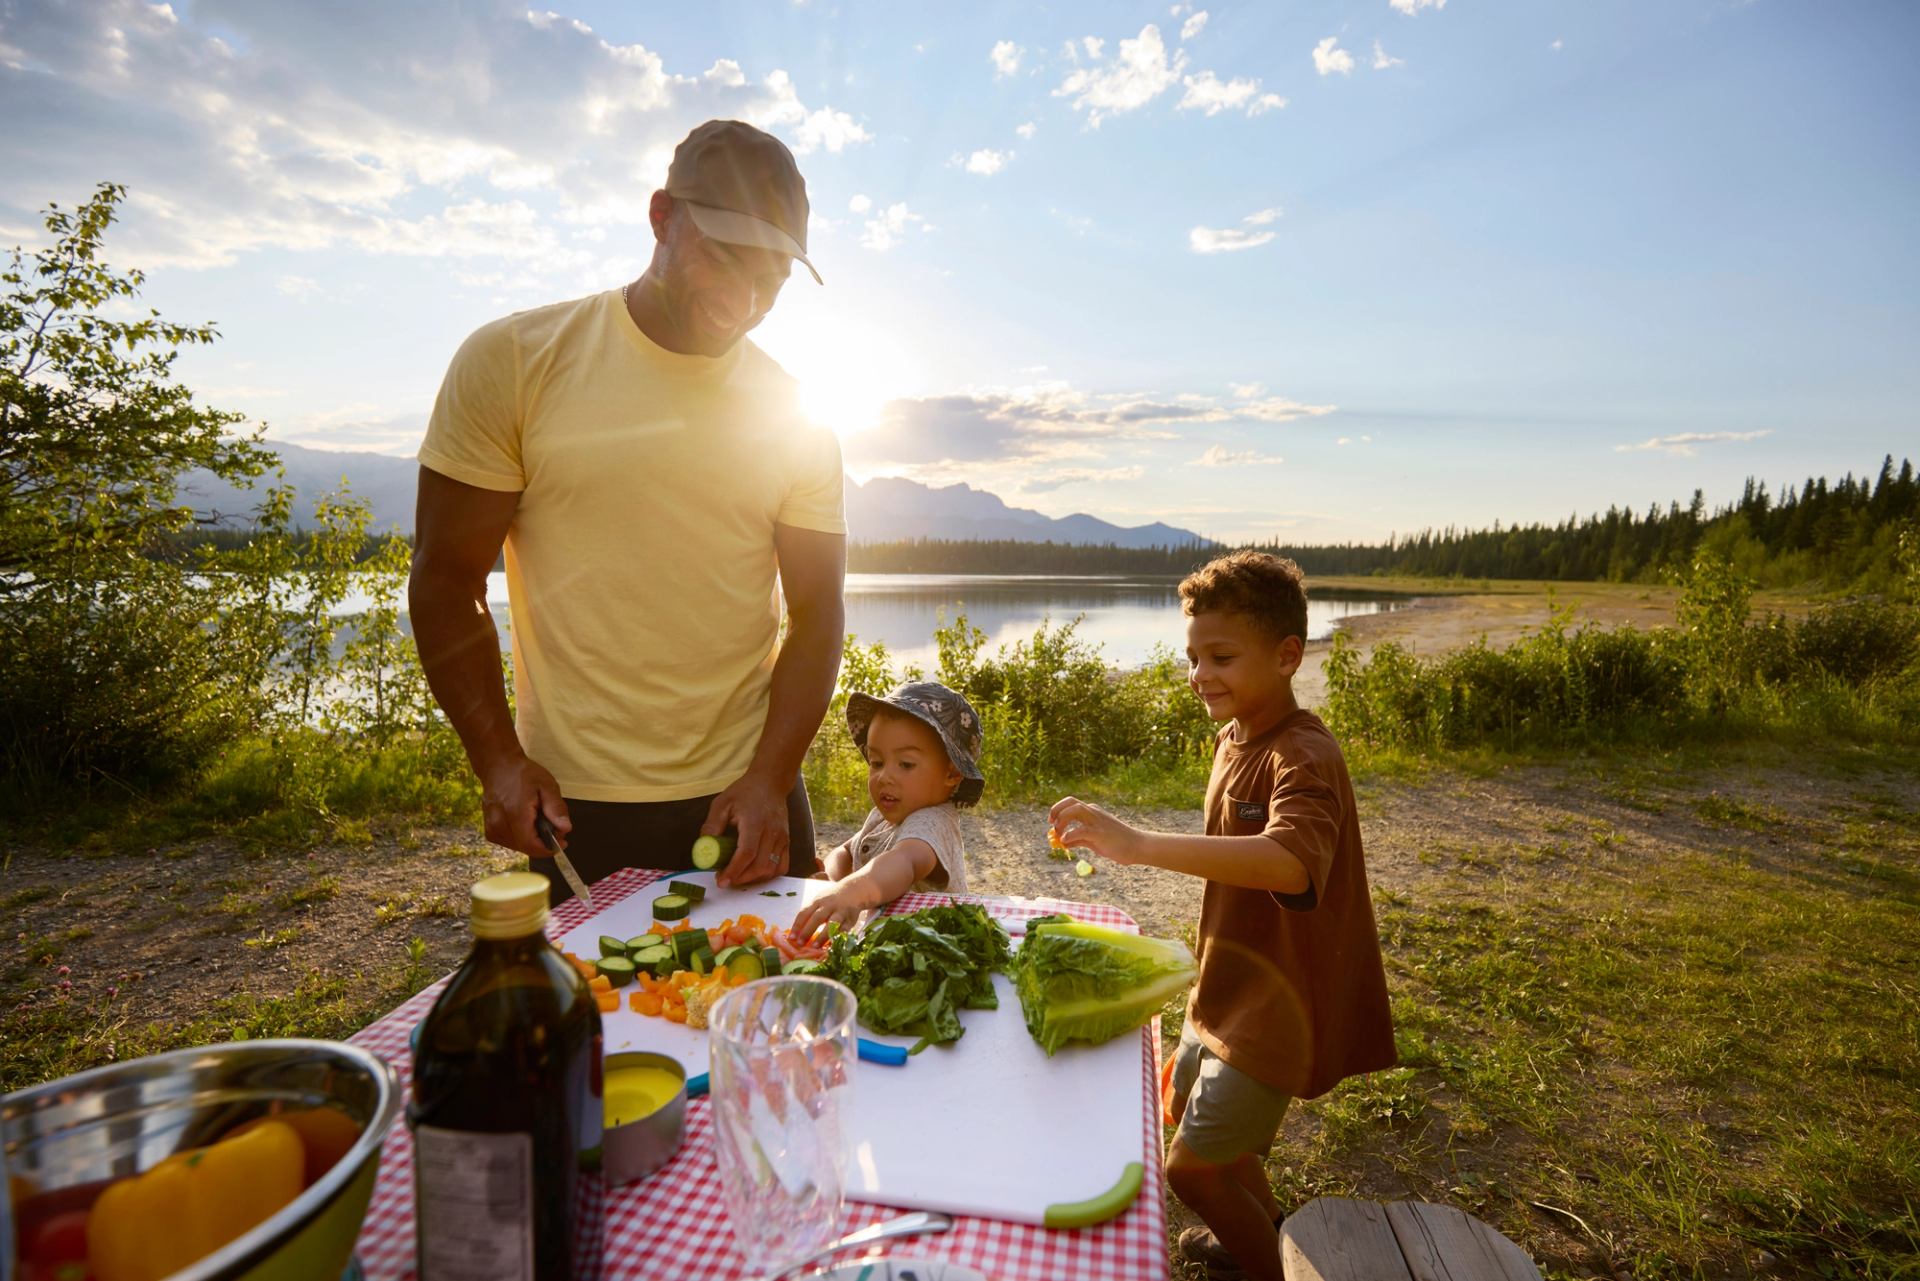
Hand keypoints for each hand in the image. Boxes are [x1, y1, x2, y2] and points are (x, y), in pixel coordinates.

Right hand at [481, 754, 569, 859]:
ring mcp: (492, 828)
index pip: (531, 845)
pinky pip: (509, 842)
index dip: (549, 849)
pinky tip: (526, 823)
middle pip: (526, 847)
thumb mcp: (546, 786)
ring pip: (518, 846)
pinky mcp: (489, 829)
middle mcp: (499, 824)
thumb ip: (556, 808)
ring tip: (539, 820)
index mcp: (515, 814)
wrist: (498, 766)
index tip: (562, 842)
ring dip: (532, 840)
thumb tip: (566, 828)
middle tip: (554, 826)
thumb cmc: (523, 774)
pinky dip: (521, 837)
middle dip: (543, 842)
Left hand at [705, 771, 789, 887]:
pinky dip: (768, 875)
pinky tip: (755, 872)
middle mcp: (772, 832)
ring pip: (771, 869)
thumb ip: (712, 825)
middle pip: (760, 866)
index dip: (734, 871)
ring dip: (754, 879)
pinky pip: (782, 866)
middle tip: (725, 879)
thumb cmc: (745, 792)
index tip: (721, 881)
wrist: (770, 782)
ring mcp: (782, 838)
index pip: (746, 853)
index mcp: (755, 823)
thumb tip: (704, 848)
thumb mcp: (722, 803)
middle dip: (741, 878)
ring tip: (738, 876)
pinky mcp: (786, 841)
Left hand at [790, 881, 872, 943]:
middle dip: (808, 931)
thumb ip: (810, 913)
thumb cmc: (831, 899)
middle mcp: (829, 905)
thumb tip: (796, 932)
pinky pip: (844, 930)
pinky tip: (831, 946)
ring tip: (815, 947)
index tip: (791, 938)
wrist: (854, 890)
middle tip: (800, 944)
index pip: (804, 913)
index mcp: (817, 901)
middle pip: (817, 918)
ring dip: (823, 936)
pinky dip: (838, 938)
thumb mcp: (819, 901)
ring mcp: (840, 912)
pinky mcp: (851, 919)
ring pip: (831, 924)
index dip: (797, 926)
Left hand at [1048, 796, 1147, 865]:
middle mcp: (1094, 812)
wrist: (1137, 846)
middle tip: (1052, 824)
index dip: (1057, 809)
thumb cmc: (1117, 843)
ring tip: (1059, 834)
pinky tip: (1065, 842)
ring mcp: (1098, 821)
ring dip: (1062, 820)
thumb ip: (1078, 839)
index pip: (1071, 803)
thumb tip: (1063, 842)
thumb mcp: (1094, 840)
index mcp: (1092, 812)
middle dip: (1056, 810)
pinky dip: (1070, 834)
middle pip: (1070, 802)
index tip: (1051, 821)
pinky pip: (1081, 830)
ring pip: (1075, 810)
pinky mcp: (1100, 833)